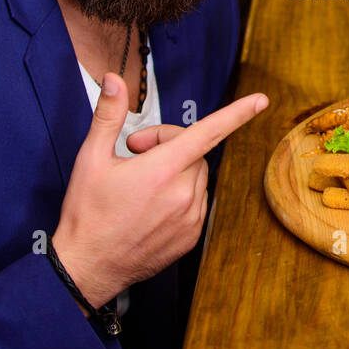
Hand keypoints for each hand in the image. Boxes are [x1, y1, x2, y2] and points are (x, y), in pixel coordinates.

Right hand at [51, 73, 268, 308]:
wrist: (87, 267)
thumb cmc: (87, 214)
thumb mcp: (91, 159)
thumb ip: (109, 115)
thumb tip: (114, 80)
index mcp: (161, 171)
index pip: (208, 132)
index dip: (237, 113)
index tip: (260, 101)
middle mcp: (182, 195)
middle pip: (194, 151)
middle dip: (170, 144)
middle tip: (135, 152)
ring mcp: (190, 219)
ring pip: (197, 176)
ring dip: (177, 169)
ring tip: (141, 181)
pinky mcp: (191, 237)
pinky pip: (198, 202)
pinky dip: (181, 195)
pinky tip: (152, 203)